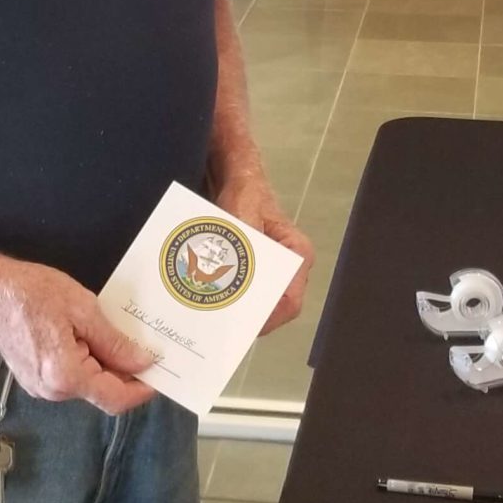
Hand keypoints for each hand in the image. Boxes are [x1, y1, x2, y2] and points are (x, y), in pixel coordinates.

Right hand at [0, 257, 157, 413]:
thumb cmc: (30, 293)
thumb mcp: (82, 309)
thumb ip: (114, 342)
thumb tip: (143, 362)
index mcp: (66, 376)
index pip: (116, 399)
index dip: (142, 390)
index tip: (161, 373)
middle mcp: (52, 391)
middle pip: (102, 392)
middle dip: (125, 372)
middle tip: (144, 345)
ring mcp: (40, 387)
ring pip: (87, 384)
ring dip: (105, 364)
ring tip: (114, 334)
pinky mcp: (33, 378)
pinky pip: (71, 377)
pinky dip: (87, 362)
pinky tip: (89, 336)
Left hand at [214, 170, 313, 336]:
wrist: (235, 178)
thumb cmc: (244, 193)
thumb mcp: (240, 214)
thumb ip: (240, 243)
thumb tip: (232, 276)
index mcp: (297, 253)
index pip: (290, 300)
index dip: (268, 318)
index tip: (241, 324)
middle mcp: (290, 267)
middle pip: (272, 306)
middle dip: (246, 316)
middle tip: (218, 324)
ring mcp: (272, 270)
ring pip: (256, 302)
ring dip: (234, 309)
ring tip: (209, 316)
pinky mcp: (254, 269)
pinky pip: (244, 291)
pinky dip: (227, 297)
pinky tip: (205, 300)